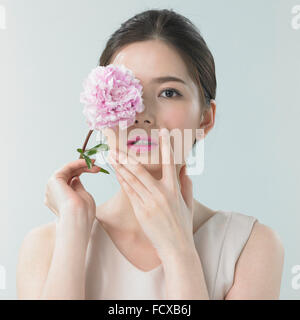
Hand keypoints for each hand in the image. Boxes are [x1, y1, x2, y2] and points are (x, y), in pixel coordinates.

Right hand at [44, 158, 100, 228]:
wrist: (77, 218)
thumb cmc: (83, 213)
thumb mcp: (83, 197)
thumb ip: (78, 188)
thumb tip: (75, 178)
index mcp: (60, 199)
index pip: (70, 180)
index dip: (82, 173)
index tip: (96, 169)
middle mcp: (53, 193)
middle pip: (69, 174)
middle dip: (84, 168)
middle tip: (97, 165)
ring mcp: (52, 187)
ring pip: (68, 170)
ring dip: (82, 165)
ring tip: (95, 164)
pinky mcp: (53, 181)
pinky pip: (67, 168)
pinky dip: (78, 163)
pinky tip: (88, 162)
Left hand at [108, 128, 194, 258]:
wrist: (175, 247)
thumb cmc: (182, 225)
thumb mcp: (188, 203)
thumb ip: (186, 184)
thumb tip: (183, 168)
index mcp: (174, 189)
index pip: (169, 162)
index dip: (166, 146)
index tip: (162, 132)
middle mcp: (161, 193)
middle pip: (140, 169)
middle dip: (127, 156)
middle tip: (117, 144)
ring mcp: (149, 202)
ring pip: (131, 179)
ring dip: (119, 165)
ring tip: (111, 154)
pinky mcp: (140, 211)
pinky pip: (129, 192)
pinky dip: (121, 180)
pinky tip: (115, 171)